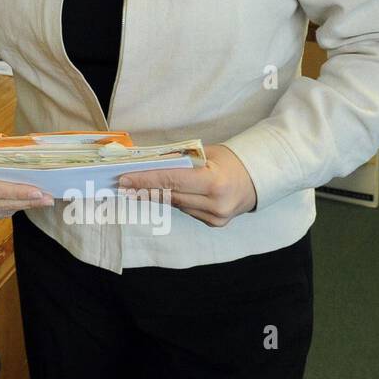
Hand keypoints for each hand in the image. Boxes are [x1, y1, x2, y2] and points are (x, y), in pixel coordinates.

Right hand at [0, 158, 54, 220]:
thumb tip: (27, 157)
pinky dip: (13, 206)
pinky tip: (26, 201)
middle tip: (49, 198)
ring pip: (2, 210)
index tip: (38, 192)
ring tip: (43, 200)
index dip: (17, 192)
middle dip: (27, 201)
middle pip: (2, 203)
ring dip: (23, 205)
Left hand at [117, 143, 256, 226]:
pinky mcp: (215, 224)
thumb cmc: (229, 161)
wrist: (257, 180)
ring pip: (176, 204)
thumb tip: (148, 163)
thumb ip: (180, 160)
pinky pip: (186, 210)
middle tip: (122, 183)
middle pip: (170, 195)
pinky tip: (162, 193)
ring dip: (156, 195)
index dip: (145, 180)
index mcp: (214, 181)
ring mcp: (216, 217)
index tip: (124, 178)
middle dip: (144, 188)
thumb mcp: (206, 154)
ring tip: (135, 188)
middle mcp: (216, 203)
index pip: (172, 180)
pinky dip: (174, 200)